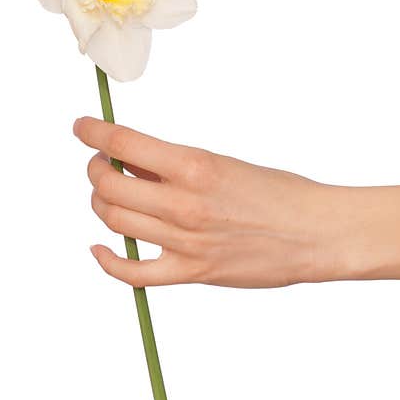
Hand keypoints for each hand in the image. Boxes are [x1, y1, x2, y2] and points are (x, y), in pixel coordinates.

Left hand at [73, 117, 346, 287]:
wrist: (316, 233)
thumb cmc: (282, 194)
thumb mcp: (227, 165)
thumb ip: (178, 165)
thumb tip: (133, 160)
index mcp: (196, 165)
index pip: (122, 142)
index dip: (92, 132)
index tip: (82, 127)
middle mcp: (184, 202)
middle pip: (108, 184)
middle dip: (96, 170)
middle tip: (101, 165)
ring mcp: (185, 240)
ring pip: (113, 220)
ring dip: (102, 204)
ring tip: (110, 197)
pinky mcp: (192, 271)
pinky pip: (133, 272)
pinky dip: (108, 261)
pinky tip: (102, 249)